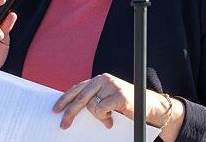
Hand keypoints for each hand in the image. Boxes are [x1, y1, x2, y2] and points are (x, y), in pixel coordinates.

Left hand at [53, 73, 182, 139]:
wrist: (149, 107)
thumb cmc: (125, 106)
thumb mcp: (106, 101)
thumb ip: (92, 101)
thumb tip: (72, 110)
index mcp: (98, 80)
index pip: (77, 89)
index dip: (65, 99)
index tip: (56, 110)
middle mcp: (103, 80)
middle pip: (80, 97)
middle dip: (70, 112)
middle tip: (63, 125)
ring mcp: (111, 86)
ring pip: (90, 106)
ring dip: (96, 117)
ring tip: (107, 120)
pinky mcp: (119, 95)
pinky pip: (101, 110)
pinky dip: (104, 118)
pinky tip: (111, 120)